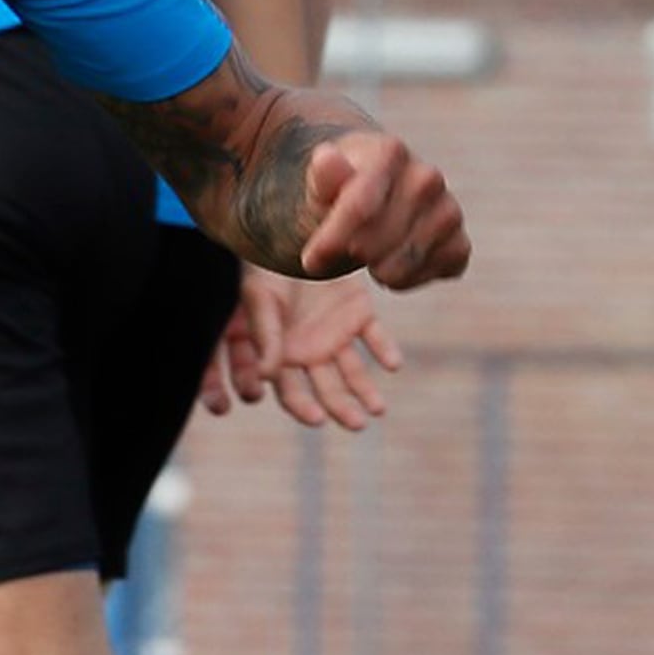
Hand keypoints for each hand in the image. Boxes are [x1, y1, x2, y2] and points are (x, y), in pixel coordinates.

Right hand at [205, 271, 399, 428]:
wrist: (291, 230)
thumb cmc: (264, 267)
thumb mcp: (260, 300)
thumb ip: (265, 337)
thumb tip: (266, 377)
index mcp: (282, 354)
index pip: (291, 392)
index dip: (302, 408)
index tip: (317, 420)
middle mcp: (310, 350)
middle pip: (327, 389)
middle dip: (340, 408)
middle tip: (357, 424)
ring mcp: (335, 333)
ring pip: (353, 370)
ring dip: (366, 390)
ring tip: (378, 409)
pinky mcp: (359, 313)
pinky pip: (375, 336)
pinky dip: (384, 350)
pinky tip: (393, 364)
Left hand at [292, 127, 466, 289]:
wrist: (371, 199)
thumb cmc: (338, 192)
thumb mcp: (319, 184)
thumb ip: (322, 176)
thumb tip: (326, 159)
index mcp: (390, 152)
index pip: (359, 208)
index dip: (330, 242)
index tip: (310, 261)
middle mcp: (428, 177)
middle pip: (376, 244)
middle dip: (350, 255)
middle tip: (342, 250)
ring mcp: (449, 210)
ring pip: (402, 266)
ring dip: (377, 271)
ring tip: (367, 255)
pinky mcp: (460, 243)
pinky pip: (430, 277)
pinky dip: (407, 281)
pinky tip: (393, 263)